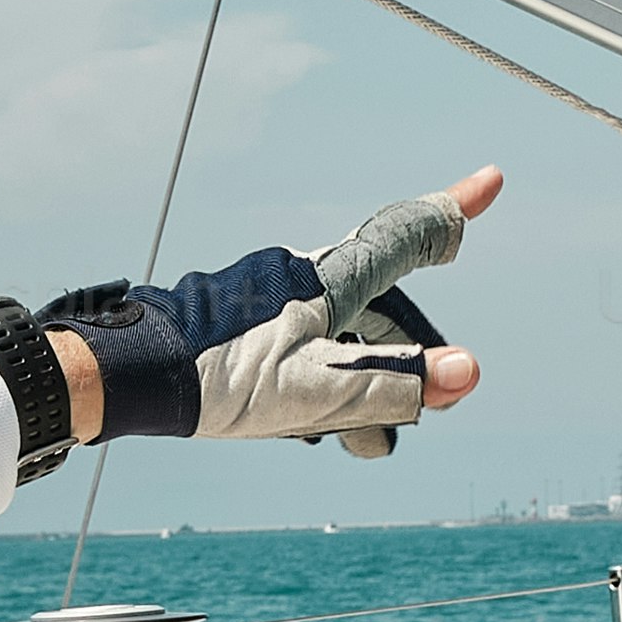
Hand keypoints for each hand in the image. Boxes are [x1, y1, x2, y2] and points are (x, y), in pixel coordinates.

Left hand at [54, 167, 500, 458]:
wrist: (130, 376)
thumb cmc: (220, 379)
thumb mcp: (316, 394)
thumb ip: (393, 386)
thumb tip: (467, 372)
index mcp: (327, 279)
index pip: (405, 235)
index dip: (454, 212)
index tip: (491, 182)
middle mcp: (303, 276)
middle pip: (384, 305)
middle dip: (406, 357)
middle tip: (425, 409)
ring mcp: (272, 296)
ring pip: (345, 334)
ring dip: (361, 385)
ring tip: (354, 440)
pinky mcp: (246, 320)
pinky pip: (308, 346)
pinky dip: (323, 384)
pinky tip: (304, 427)